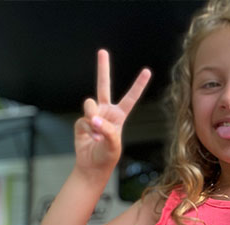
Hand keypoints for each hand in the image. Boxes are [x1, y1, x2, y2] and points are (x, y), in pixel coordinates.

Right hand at [74, 49, 150, 177]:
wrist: (91, 167)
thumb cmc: (107, 157)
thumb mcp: (114, 145)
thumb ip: (107, 130)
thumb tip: (94, 118)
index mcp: (119, 116)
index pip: (131, 98)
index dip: (138, 84)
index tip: (147, 71)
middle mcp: (106, 112)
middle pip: (103, 86)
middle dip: (103, 68)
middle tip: (102, 51)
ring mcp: (93, 115)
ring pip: (90, 105)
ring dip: (92, 117)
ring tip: (96, 132)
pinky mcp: (82, 121)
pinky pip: (83, 120)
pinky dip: (86, 130)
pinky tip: (90, 138)